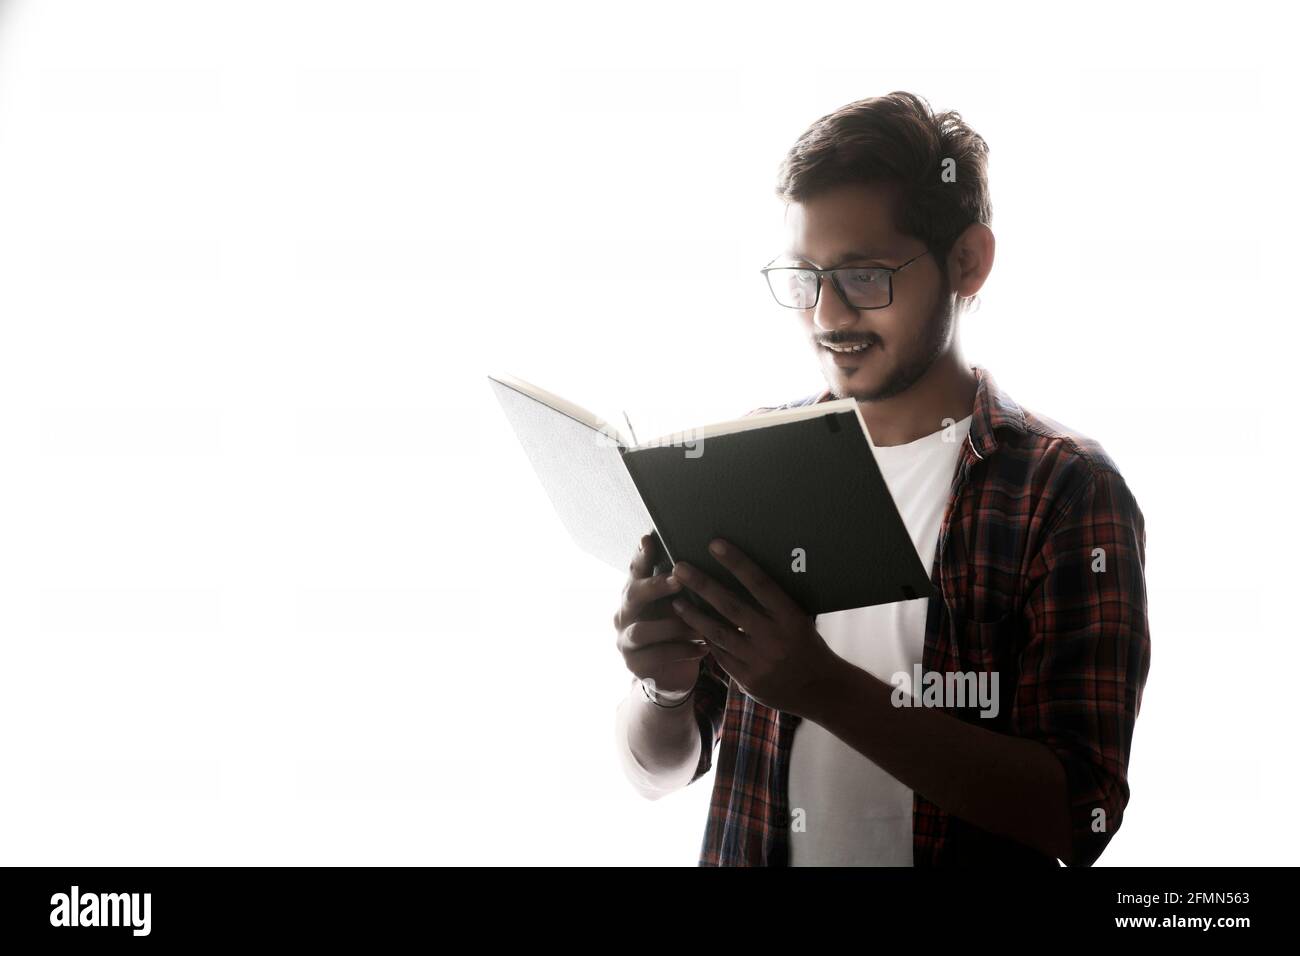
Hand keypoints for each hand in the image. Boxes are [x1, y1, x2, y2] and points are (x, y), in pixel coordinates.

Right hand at [614, 532, 708, 695]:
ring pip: (642, 630)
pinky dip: (682, 650)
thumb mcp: (681, 607)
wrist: (673, 675)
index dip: (641, 556)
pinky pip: (656, 656)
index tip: (649, 538)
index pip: (634, 571)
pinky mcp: (634, 665)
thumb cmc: (680, 631)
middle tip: (679, 579)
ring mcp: (625, 641)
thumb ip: (685, 588)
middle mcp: (624, 614)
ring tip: (700, 627)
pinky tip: (703, 648)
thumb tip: (712, 558)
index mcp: (635, 595)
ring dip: (673, 626)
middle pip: (632, 595)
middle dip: (655, 586)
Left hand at [669, 538, 839, 716]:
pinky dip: (705, 639)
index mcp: (790, 617)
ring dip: (694, 615)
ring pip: (718, 632)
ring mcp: (759, 661)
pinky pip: (720, 655)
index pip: (760, 583)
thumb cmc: (808, 645)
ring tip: (676, 599)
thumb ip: (775, 603)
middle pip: (731, 606)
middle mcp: (774, 637)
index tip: (715, 544)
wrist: (820, 689)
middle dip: (703, 585)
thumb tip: (747, 574)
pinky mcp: (747, 679)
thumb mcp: (800, 620)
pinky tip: (692, 627)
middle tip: (680, 568)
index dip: (737, 563)